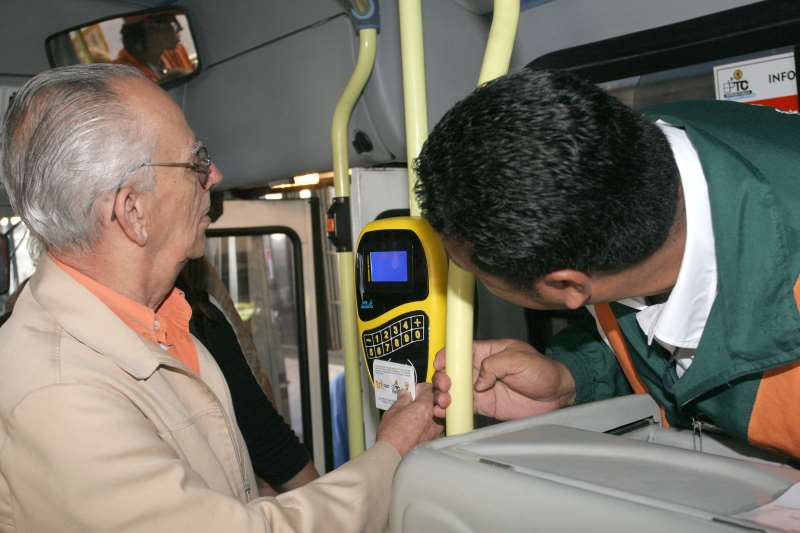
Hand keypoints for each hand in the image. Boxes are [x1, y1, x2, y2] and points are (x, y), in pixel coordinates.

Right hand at [376, 383, 443, 455]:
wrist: (393, 455)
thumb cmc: (391, 435)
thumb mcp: (393, 411)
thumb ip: (402, 400)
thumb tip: (405, 395)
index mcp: (424, 406)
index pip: (429, 389)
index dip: (421, 388)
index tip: (415, 391)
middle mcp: (434, 417)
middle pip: (440, 400)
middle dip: (432, 397)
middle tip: (420, 399)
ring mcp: (436, 429)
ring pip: (442, 413)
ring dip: (435, 410)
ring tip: (423, 411)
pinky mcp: (434, 440)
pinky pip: (438, 426)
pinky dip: (433, 422)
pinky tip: (423, 423)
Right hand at [432, 339, 575, 419]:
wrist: (557, 395)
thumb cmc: (543, 370)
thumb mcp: (519, 359)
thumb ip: (495, 365)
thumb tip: (478, 380)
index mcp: (488, 352)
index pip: (460, 350)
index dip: (447, 356)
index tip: (440, 364)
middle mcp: (481, 369)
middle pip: (452, 371)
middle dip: (442, 377)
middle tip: (445, 385)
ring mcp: (481, 388)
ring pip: (454, 390)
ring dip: (443, 395)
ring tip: (443, 401)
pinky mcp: (485, 405)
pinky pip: (464, 407)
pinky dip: (451, 410)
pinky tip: (444, 412)